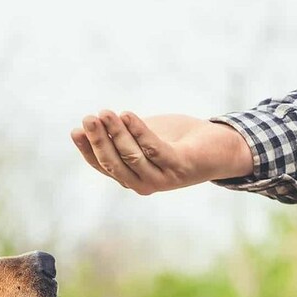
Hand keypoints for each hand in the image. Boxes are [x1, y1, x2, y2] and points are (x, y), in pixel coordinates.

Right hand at [70, 111, 252, 194]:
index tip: (76, 130)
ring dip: (116, 133)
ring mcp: (162, 178)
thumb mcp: (145, 135)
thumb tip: (92, 122)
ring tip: (105, 113)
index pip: (102, 165)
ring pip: (131, 156)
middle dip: (98, 140)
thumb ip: (122, 134)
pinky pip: (153, 148)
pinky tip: (127, 115)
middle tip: (88, 119)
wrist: (220, 147)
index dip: (87, 149)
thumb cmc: (179, 139)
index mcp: (131, 177)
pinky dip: (139, 131)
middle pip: (113, 163)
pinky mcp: (180, 166)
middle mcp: (143, 183)